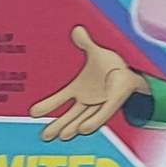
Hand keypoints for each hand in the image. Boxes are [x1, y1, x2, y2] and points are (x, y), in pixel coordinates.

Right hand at [30, 26, 145, 142]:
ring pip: (83, 118)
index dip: (48, 105)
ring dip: (73, 127)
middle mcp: (87, 100)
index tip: (33, 113)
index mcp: (79, 89)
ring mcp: (99, 104)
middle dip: (58, 125)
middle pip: (70, 115)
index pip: (60, 99)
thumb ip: (86, 43)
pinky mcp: (113, 104)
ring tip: (62, 135)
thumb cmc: (112, 67)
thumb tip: (77, 30)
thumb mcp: (97, 52)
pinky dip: (92, 122)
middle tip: (44, 136)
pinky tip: (82, 130)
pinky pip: (101, 115)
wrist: (132, 73)